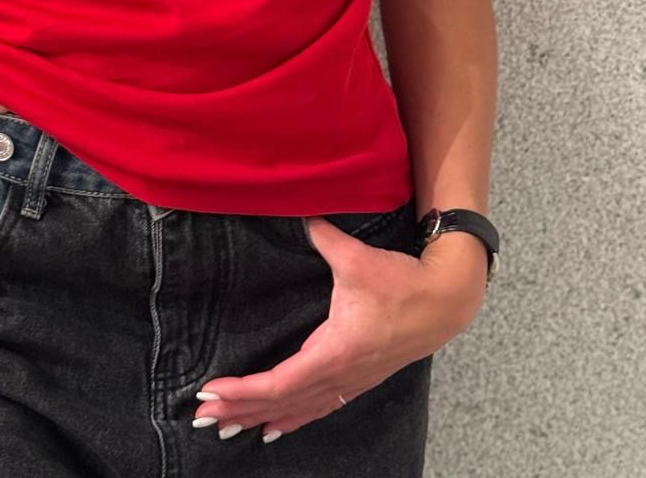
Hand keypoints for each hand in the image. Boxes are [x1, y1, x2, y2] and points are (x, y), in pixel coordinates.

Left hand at [191, 217, 485, 442]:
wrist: (444, 303)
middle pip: (280, 403)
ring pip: (297, 410)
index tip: (211, 391)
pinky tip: (274, 430)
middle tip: (202, 418)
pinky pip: (316, 408)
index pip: (278, 382)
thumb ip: (324, 238)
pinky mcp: (357, 381)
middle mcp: (338, 375)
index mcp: (334, 352)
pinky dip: (291, 419)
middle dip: (239, 411)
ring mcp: (349, 382)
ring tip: (226, 429)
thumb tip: (301, 215)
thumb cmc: (401, 283)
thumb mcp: (358, 259)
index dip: (243, 390)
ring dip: (260, 419)